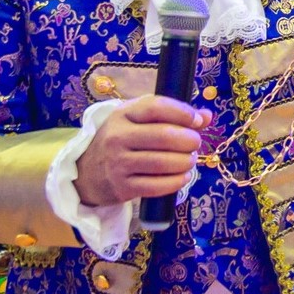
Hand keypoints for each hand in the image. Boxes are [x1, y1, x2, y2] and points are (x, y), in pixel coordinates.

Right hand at [72, 96, 207, 206]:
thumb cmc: (122, 141)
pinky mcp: (122, 187)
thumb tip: (206, 116)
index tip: (197, 121)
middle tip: (195, 143)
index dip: (183, 112)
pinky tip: (183, 176)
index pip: (157, 107)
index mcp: (123, 114)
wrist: (87, 173)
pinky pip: (157, 185)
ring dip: (186, 162)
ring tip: (190, 160)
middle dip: (189, 140)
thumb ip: (172, 116)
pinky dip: (177, 181)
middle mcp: (117, 137)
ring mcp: (118, 163)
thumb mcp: (140, 121)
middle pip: (164, 135)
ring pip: (163, 162)